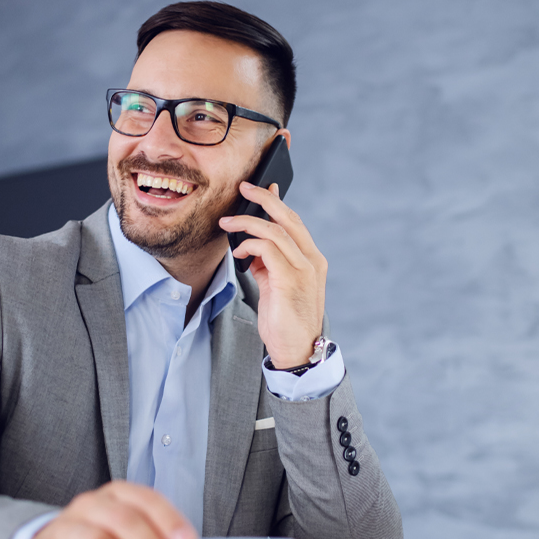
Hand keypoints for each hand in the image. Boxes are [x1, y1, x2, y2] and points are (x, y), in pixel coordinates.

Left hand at [219, 181, 326, 368]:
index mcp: (312, 260)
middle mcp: (312, 261)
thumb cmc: (285, 320)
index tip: (263, 187)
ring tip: (227, 223)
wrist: (296, 350)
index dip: (277, 202)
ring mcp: (304, 270)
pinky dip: (249, 245)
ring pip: (276, 231)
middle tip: (243, 189)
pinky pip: (267, 250)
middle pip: (288, 218)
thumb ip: (268, 264)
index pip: (294, 222)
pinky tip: (238, 250)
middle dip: (264, 199)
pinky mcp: (290, 281)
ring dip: (248, 222)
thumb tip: (249, 244)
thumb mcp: (275, 286)